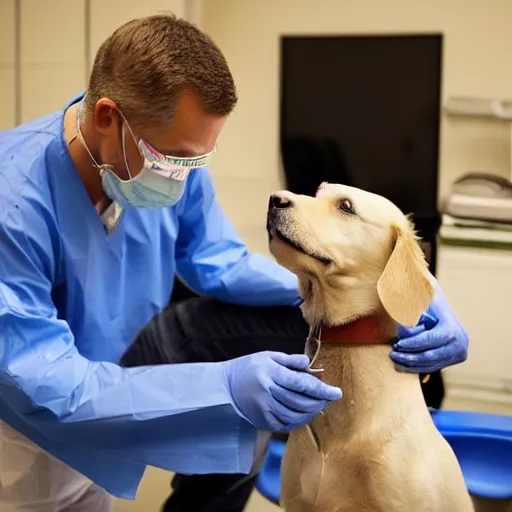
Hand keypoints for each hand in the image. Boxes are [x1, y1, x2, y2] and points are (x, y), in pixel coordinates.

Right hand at [221, 351, 341, 431]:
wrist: (226, 387)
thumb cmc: (251, 367)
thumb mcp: (268, 356)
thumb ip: (290, 360)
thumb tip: (309, 363)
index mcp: (269, 372)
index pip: (301, 383)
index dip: (322, 389)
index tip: (337, 392)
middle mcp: (266, 392)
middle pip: (300, 400)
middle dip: (320, 401)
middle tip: (330, 398)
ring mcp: (263, 408)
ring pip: (295, 415)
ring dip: (312, 412)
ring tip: (320, 405)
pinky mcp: (262, 420)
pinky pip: (286, 424)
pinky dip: (300, 420)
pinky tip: (305, 413)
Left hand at [390, 279, 468, 373]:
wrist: (437, 302)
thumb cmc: (425, 300)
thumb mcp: (419, 300)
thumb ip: (410, 309)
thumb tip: (400, 322)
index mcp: (453, 328)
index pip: (431, 339)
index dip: (413, 344)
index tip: (397, 344)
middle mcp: (460, 343)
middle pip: (431, 355)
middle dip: (409, 356)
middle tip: (392, 354)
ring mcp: (458, 354)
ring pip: (431, 364)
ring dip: (411, 364)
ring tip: (395, 359)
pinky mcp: (452, 360)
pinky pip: (432, 366)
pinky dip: (417, 367)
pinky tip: (402, 364)